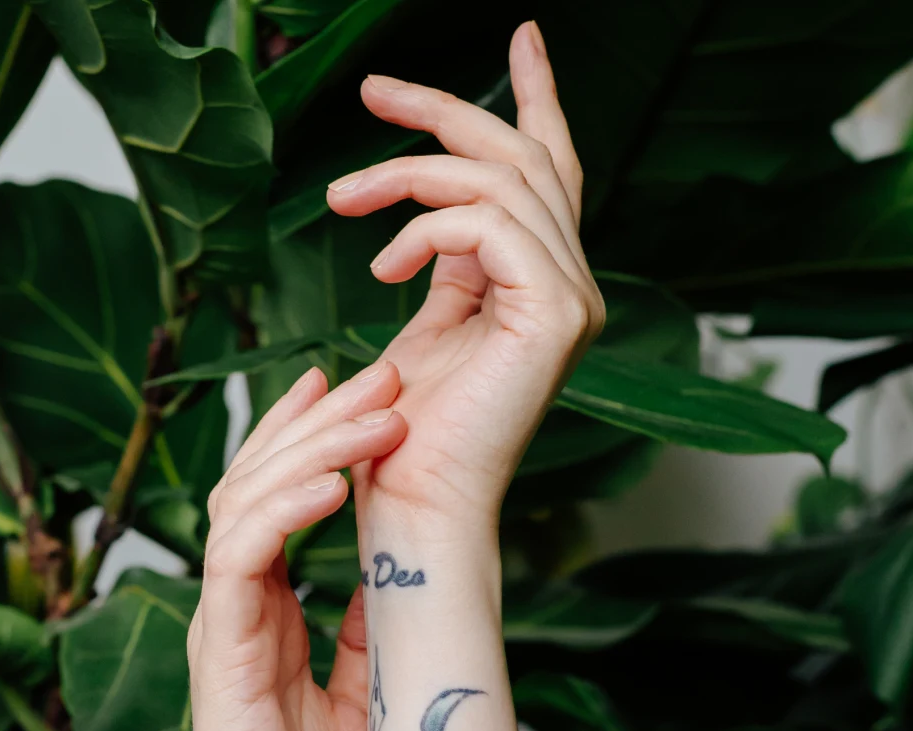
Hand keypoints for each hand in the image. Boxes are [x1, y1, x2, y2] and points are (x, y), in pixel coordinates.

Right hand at [173, 363, 406, 730]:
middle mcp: (236, 599)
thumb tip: (396, 571)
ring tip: (376, 412)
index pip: (273, 494)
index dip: (304, 434)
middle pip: (259, 479)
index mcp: (263, 604)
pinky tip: (333, 484)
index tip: (346, 384)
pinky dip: (285, 511)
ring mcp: (223, 619)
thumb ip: (362, 624)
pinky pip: (240, 558)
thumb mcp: (356, 687)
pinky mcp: (220, 648)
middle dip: (318, 420)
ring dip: (313, 448)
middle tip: (376, 373)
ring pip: (246, 500)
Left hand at [327, 22, 603, 531]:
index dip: (537, 96)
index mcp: (543, 281)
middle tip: (371, 91)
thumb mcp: (428, 322)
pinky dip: (423, 228)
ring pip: (497, 180)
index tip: (522, 35)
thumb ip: (447, 259)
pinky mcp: (554, 313)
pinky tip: (382, 266)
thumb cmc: (404, 428)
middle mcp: (571, 282)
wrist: (412, 503)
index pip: (550, 170)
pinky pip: (486, 222)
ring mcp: (571, 297)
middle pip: (522, 156)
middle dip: (444, 110)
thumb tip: (430, 213)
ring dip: (407, 173)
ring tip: (341, 203)